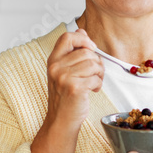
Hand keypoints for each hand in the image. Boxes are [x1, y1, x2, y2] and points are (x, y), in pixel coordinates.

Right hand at [31, 29, 103, 152]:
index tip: (90, 49)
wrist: (61, 121)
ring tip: (93, 83)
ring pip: (93, 63)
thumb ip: (72, 51)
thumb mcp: (65, 71)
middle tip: (94, 74)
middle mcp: (56, 67)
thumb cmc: (65, 97)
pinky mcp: (74, 88)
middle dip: (96, 62)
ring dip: (99, 74)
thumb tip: (81, 30)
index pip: (68, 36)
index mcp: (53, 60)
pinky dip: (98, 84)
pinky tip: (92, 91)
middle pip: (86, 51)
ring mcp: (64, 77)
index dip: (83, 39)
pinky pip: (95, 77)